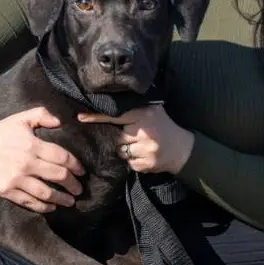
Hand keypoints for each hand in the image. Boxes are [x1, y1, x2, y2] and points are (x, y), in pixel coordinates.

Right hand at [0, 107, 85, 212]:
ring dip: (62, 199)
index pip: (62, 157)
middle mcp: (26, 162)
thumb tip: (62, 122)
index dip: (76, 166)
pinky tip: (51, 207)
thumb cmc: (2, 131)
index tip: (82, 172)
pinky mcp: (7, 190)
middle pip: (58, 176)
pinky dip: (43, 207)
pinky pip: (29, 202)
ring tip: (70, 201)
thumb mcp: (22, 118)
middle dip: (73, 184)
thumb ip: (43, 115)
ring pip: (46, 193)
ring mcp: (16, 178)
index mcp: (32, 145)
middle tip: (79, 189)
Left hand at [77, 104, 194, 173]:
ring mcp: (146, 150)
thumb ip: (135, 107)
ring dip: (126, 150)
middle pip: (117, 137)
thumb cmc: (163, 126)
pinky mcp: (147, 164)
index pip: (115, 116)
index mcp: (144, 115)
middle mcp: (144, 132)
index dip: (97, 117)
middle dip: (122, 138)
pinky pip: (129, 163)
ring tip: (140, 146)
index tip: (80, 117)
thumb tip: (110, 100)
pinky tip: (144, 155)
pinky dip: (133, 160)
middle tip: (134, 136)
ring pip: (121, 151)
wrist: (183, 149)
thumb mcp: (153, 111)